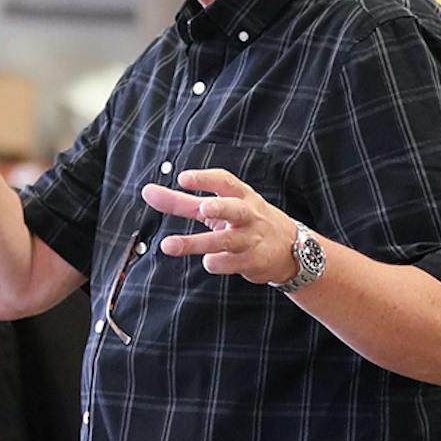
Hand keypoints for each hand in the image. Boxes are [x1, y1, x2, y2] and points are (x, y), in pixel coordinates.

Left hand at [141, 168, 301, 283]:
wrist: (292, 250)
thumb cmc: (247, 223)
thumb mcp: (219, 208)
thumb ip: (182, 202)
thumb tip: (147, 191)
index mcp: (240, 196)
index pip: (225, 181)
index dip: (205, 178)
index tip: (182, 178)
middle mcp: (248, 215)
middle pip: (235, 209)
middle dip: (220, 207)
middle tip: (203, 207)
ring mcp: (252, 239)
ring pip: (225, 241)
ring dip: (197, 243)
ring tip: (168, 245)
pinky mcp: (253, 261)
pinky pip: (229, 263)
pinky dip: (215, 263)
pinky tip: (209, 261)